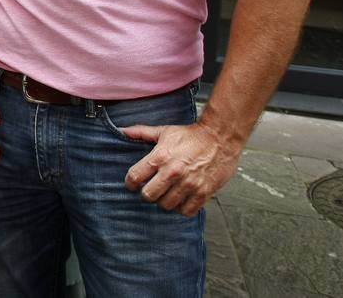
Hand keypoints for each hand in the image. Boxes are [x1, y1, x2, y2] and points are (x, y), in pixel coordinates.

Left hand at [122, 121, 240, 215]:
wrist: (220, 138)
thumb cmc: (191, 135)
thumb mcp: (164, 131)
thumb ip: (141, 132)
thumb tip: (121, 131)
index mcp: (161, 157)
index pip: (135, 177)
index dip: (130, 183)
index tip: (132, 184)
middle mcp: (173, 172)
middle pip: (148, 195)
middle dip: (146, 194)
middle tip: (150, 190)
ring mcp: (189, 184)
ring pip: (166, 205)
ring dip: (164, 201)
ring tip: (166, 194)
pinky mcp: (203, 193)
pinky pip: (186, 211)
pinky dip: (181, 208)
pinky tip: (181, 200)